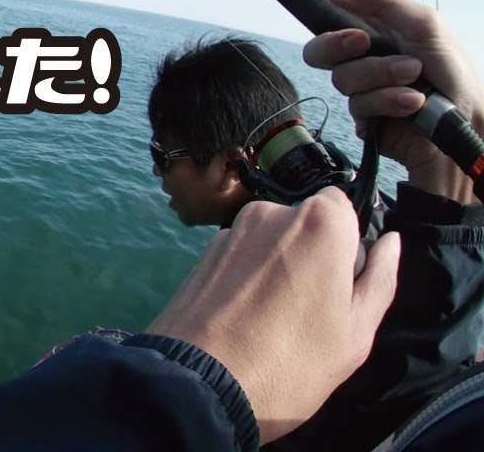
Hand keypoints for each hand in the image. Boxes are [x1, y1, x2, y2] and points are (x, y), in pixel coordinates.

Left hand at [146, 187, 400, 443]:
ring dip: (277, 267)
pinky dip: (246, 279)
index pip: (341, 204)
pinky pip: (239, 258)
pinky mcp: (200, 256)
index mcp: (317, 222)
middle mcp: (268, 213)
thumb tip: (391, 241)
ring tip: (274, 321)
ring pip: (269, 241)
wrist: (200, 386)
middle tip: (310, 309)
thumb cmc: (293, 361)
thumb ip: (379, 278)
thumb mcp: (357, 330)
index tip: (343, 279)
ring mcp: (229, 233)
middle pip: (303, 223)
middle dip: (311, 254)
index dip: (347, 240)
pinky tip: (244, 320)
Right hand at [280, 0, 482, 203]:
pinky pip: (359, 104)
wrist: (466, 117)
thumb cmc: (452, 68)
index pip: (334, 1)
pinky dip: (389, 99)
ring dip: (382, 74)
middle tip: (363, 42)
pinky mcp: (364, 115)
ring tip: (414, 76)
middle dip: (336, 43)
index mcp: (376, 25)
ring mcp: (361, 85)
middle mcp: (363, 54)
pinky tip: (413, 101)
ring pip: (342, 77)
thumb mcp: (424, 22)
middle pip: (318, 47)